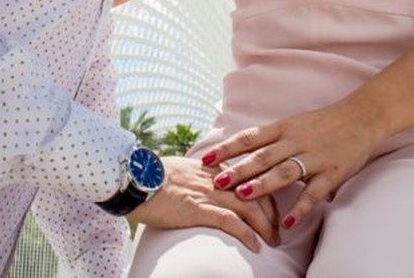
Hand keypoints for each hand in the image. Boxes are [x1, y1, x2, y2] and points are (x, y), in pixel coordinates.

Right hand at [127, 155, 279, 251]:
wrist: (135, 178)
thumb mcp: (181, 168)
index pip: (250, 177)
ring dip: (266, 227)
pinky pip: (231, 222)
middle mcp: (216, 178)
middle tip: (278, 230)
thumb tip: (201, 183)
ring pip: (249, 208)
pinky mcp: (199, 209)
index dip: (265, 193)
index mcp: (213, 166)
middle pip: (257, 192)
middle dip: (272, 212)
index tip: (271, 208)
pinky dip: (247, 234)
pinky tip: (256, 246)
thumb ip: (198, 174)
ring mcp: (209, 193)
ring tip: (273, 242)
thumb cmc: (152, 176)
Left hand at [201, 103, 379, 229]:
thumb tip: (242, 152)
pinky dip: (300, 208)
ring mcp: (314, 157)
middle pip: (262, 156)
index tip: (205, 159)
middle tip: (216, 181)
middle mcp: (296, 141)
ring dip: (262, 185)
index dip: (226, 148)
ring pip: (284, 171)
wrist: (362, 116)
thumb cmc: (324, 122)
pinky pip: (314, 193)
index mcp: (283, 128)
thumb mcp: (294, 123)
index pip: (249, 138)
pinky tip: (287, 223)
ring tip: (242, 196)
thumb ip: (272, 138)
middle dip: (238, 169)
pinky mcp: (333, 172)